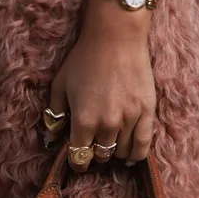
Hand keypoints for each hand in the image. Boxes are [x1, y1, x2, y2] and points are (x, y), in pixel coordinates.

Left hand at [49, 0, 155, 170]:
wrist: (116, 35)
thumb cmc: (85, 58)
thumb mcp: (60, 84)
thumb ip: (54, 114)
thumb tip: (51, 138)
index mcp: (83, 121)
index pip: (79, 156)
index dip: (77, 162)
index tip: (77, 160)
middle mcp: (106, 125)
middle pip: (101, 155)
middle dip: (96, 154)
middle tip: (95, 146)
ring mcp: (128, 120)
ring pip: (121, 152)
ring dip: (114, 151)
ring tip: (111, 143)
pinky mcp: (146, 113)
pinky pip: (143, 145)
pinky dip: (136, 154)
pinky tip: (130, 156)